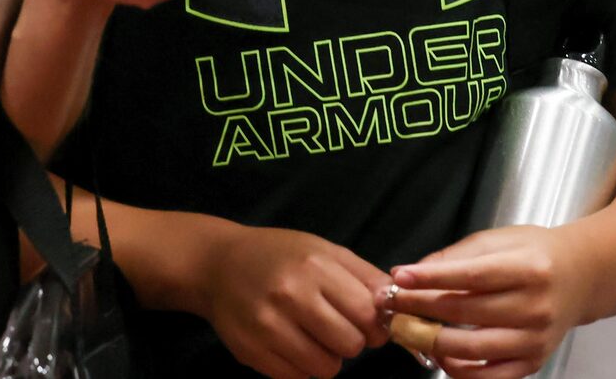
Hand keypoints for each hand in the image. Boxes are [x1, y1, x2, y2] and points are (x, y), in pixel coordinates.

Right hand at [203, 224, 388, 378]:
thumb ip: (362, 276)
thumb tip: (396, 304)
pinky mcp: (253, 354)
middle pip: (350, 344)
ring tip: (312, 334)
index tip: (369, 322)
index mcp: (314, 265)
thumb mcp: (323, 249)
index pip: (367, 312)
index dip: (374, 323)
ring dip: (328, 357)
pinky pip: (299, 378)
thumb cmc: (279, 255)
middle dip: (351, 340)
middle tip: (336, 326)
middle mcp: (291, 295)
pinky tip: (291, 342)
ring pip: (327, 368)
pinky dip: (302, 367)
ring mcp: (269, 327)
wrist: (219, 265)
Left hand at [385, 225, 597, 378]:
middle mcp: (534, 307)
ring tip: (409, 329)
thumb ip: (457, 256)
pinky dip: (459, 370)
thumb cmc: (534, 253)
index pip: (471, 276)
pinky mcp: (534, 363)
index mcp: (527, 268)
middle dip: (422, 307)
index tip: (399, 276)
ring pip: (473, 349)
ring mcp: (535, 340)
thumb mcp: (500, 240)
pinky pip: (490, 376)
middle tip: (392, 302)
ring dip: (433, 341)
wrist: (581, 277)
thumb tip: (414, 271)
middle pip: (467, 312)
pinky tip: (440, 354)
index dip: (432, 278)